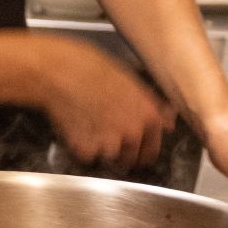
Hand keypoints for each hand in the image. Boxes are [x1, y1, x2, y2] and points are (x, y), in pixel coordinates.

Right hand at [28, 36, 171, 170]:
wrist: (59, 72)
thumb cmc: (92, 68)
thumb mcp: (130, 80)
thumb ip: (151, 105)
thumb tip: (168, 121)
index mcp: (148, 117)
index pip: (151, 150)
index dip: (140, 148)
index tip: (132, 146)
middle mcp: (133, 134)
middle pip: (129, 159)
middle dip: (119, 151)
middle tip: (104, 134)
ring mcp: (109, 144)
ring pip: (107, 158)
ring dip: (99, 148)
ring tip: (88, 125)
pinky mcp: (86, 150)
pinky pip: (85, 155)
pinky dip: (80, 146)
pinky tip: (75, 126)